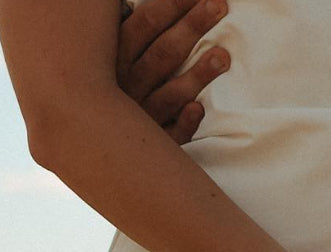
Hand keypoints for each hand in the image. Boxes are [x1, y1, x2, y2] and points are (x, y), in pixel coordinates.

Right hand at [116, 0, 230, 144]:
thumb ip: (131, 31)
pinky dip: (184, 122)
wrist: (94, 141)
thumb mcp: (114, 55)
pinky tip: (198, 108)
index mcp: (116, 56)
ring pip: (170, 94)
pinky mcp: (154, 143)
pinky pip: (170, 135)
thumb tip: (132, 4)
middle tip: (219, 6)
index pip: (146, 22)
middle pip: (163, 52)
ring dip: (196, 75)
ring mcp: (141, 115)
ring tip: (222, 57)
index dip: (172, 4)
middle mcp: (127, 83)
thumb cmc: (112, 87)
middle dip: (191, 27)